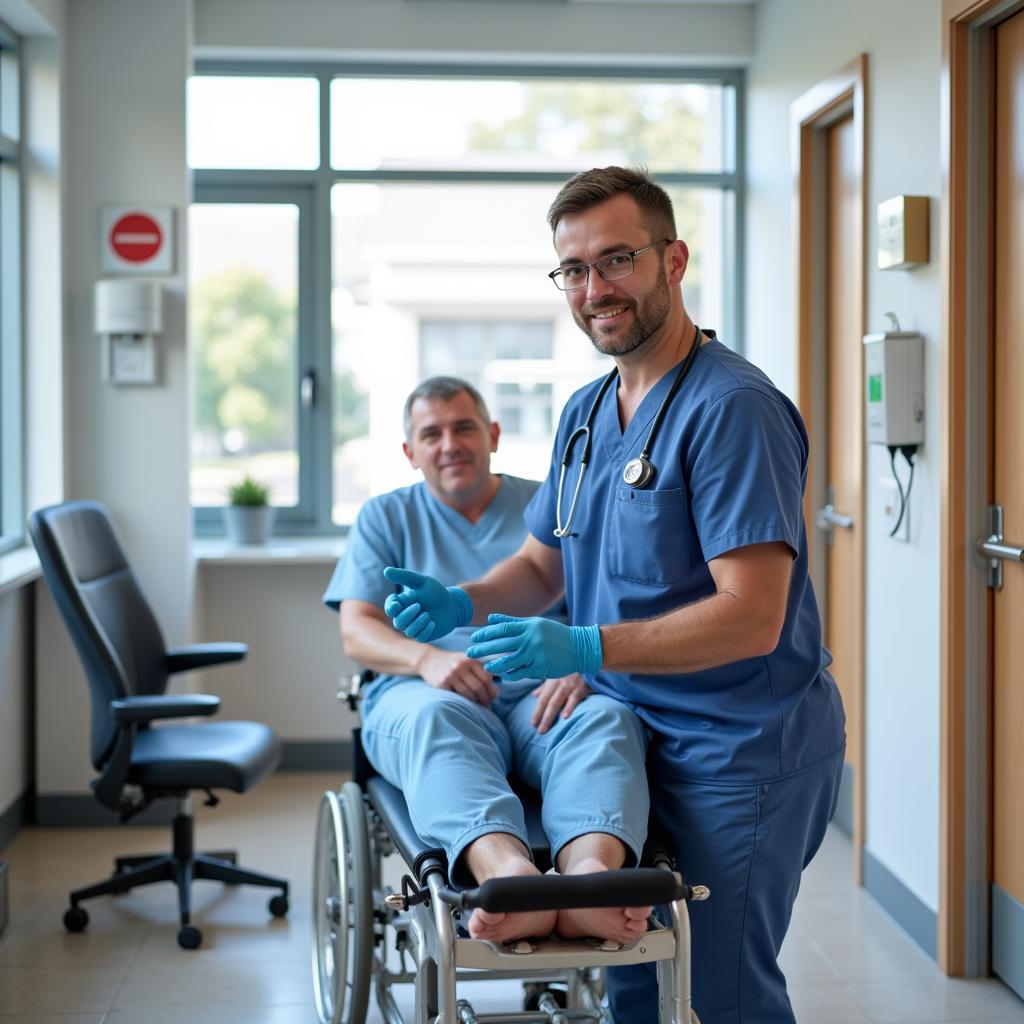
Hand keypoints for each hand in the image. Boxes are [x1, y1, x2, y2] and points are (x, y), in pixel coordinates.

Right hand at [383, 567, 471, 642]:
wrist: (453, 604)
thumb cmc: (435, 592)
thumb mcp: (422, 581)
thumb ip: (404, 577)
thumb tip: (386, 570)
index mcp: (402, 604)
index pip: (390, 608)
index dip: (390, 607)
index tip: (397, 603)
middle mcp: (405, 617)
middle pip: (397, 622)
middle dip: (407, 614)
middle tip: (419, 605)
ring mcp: (414, 627)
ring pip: (408, 631)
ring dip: (417, 622)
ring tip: (428, 614)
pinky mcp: (424, 635)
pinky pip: (420, 637)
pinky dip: (425, 630)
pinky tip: (433, 622)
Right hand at [417, 648, 500, 705]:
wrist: (430, 660)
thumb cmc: (454, 663)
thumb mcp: (468, 663)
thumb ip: (483, 674)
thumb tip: (496, 693)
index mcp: (470, 659)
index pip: (487, 678)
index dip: (491, 690)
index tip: (493, 697)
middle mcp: (461, 665)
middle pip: (478, 687)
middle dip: (485, 698)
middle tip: (487, 705)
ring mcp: (450, 674)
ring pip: (468, 694)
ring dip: (475, 703)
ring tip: (478, 706)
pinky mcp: (442, 683)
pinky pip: (456, 696)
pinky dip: (463, 702)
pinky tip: (465, 703)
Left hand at [466, 614, 602, 681]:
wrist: (579, 647)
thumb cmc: (554, 634)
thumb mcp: (535, 624)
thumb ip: (512, 622)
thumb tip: (490, 618)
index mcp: (529, 626)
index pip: (502, 629)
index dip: (486, 634)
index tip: (474, 638)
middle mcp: (531, 639)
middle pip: (501, 644)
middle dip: (483, 648)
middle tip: (469, 652)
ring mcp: (536, 654)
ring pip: (509, 661)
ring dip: (495, 665)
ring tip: (486, 667)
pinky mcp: (541, 668)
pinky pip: (520, 673)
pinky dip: (510, 675)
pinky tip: (503, 676)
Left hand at [531, 674, 591, 733]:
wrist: (589, 659)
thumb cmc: (571, 669)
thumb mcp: (556, 674)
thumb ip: (545, 686)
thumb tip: (534, 695)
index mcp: (552, 681)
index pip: (542, 699)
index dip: (537, 711)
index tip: (532, 724)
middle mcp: (559, 683)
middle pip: (548, 703)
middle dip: (542, 717)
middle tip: (539, 731)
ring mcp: (570, 686)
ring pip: (557, 702)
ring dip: (550, 716)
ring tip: (545, 728)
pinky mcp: (582, 687)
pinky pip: (574, 699)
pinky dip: (569, 708)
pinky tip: (564, 717)